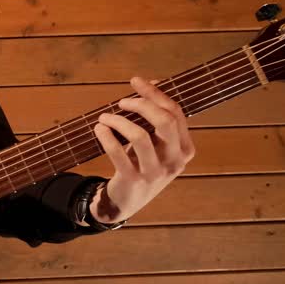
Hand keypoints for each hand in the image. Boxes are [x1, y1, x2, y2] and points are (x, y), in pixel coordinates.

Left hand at [91, 76, 195, 221]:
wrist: (127, 202)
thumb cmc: (142, 164)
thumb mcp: (156, 144)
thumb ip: (156, 118)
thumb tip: (153, 83)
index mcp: (185, 148)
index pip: (175, 112)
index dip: (155, 93)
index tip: (136, 81)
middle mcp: (175, 161)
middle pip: (164, 121)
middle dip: (141, 104)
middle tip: (122, 101)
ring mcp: (155, 172)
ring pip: (139, 136)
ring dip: (119, 121)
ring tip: (105, 117)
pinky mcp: (133, 180)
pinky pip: (117, 152)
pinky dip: (106, 136)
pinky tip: (99, 129)